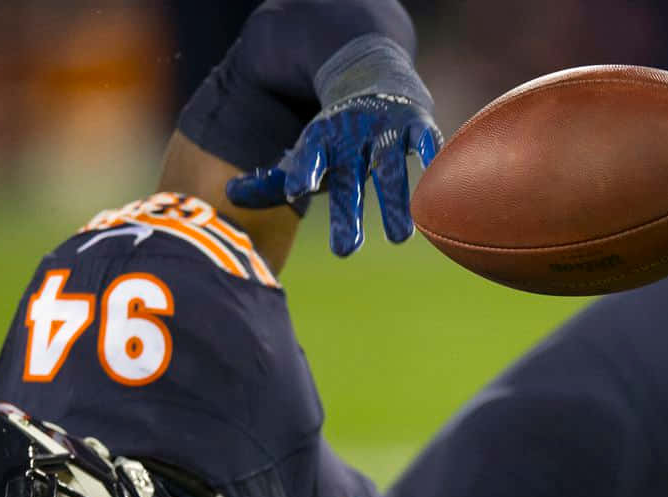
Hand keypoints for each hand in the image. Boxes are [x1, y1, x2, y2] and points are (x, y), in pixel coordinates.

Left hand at [228, 95, 439, 256]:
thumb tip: (230, 196)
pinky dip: (432, 155)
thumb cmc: (334, 133)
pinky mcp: (416, 122)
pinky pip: (425, 139)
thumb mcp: (305, 154)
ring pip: (390, 168)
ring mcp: (385, 128)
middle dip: (349, 212)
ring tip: (399, 239)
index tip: (296, 190)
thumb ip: (270, 180)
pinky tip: (437, 180)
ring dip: (394, 200)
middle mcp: (352, 135)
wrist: (367, 73)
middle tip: (345, 251)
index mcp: (321, 142)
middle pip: (350, 177)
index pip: (309, 159)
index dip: (304, 170)